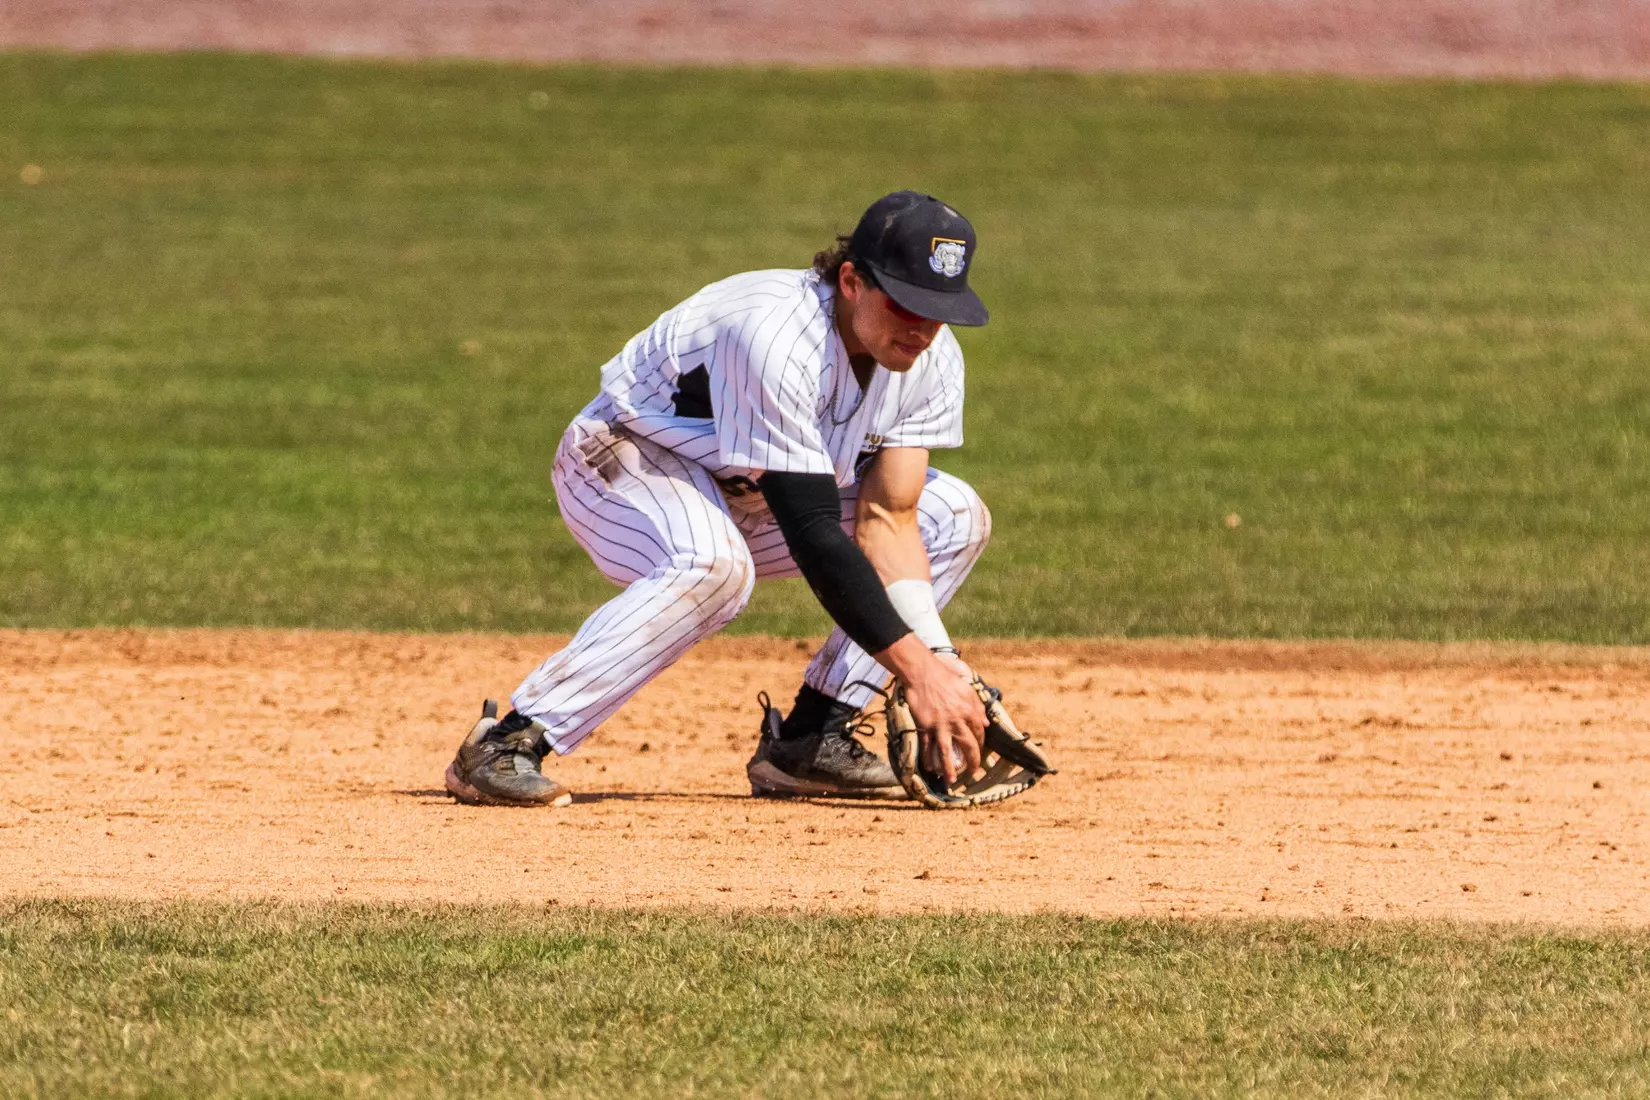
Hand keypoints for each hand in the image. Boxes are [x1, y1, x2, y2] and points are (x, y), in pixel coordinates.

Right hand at [877, 637, 983, 784]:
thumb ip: (977, 706)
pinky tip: (930, 768)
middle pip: (968, 745)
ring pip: (947, 751)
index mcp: (969, 710)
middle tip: (973, 771)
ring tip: (952, 780)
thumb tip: (986, 723)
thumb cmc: (945, 677)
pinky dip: (928, 758)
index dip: (980, 744)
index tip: (979, 751)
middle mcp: (957, 720)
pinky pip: (928, 746)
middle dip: (973, 761)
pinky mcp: (925, 726)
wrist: (923, 673)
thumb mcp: (967, 689)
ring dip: (950, 768)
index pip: (979, 732)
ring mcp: (940, 725)